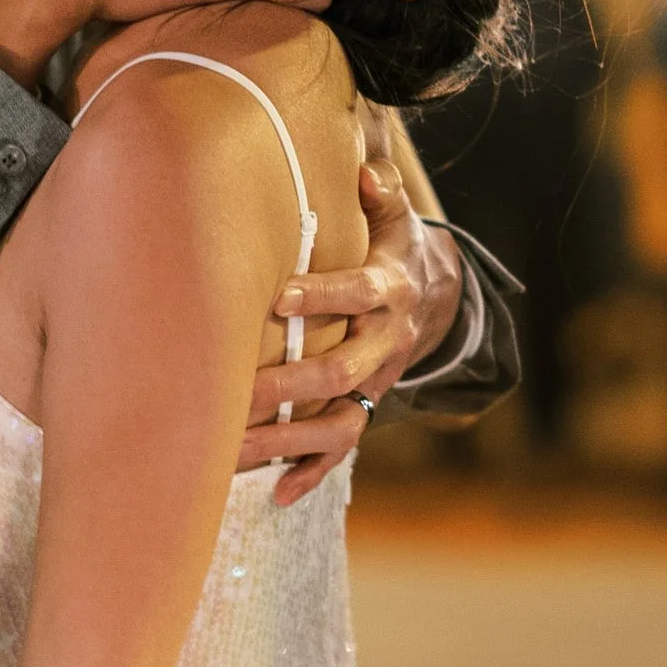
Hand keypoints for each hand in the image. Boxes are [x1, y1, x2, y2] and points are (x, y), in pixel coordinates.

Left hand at [241, 148, 462, 505]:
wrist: (432, 297)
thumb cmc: (391, 247)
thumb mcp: (395, 217)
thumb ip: (383, 194)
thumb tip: (367, 172)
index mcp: (390, 290)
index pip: (358, 294)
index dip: (323, 296)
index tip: (279, 297)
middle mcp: (386, 343)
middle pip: (344, 371)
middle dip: (291, 383)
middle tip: (236, 392)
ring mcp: (376, 382)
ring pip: (339, 422)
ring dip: (288, 440)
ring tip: (234, 451)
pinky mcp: (365, 408)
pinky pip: (342, 450)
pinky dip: (312, 474)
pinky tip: (277, 494)